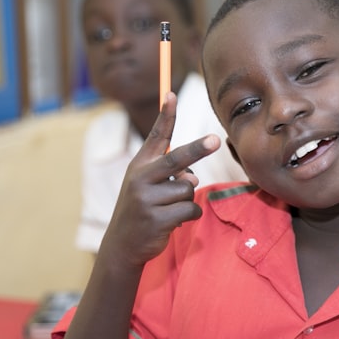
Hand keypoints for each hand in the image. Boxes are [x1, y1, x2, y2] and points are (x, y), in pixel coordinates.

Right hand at [99, 93, 219, 268]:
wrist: (123, 244)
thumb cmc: (142, 206)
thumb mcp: (148, 185)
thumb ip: (172, 175)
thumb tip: (193, 176)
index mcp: (140, 165)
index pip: (155, 136)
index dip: (166, 116)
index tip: (172, 94)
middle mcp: (141, 178)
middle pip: (176, 159)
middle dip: (197, 150)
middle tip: (216, 140)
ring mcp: (147, 200)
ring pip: (188, 189)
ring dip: (186, 199)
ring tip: (168, 208)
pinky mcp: (157, 220)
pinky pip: (190, 210)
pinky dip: (188, 215)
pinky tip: (172, 221)